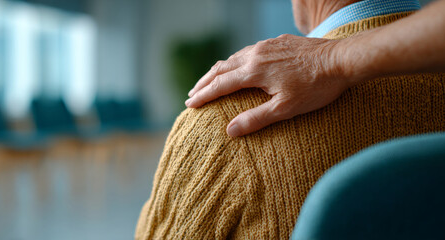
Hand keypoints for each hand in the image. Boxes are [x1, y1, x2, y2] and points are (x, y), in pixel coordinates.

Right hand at [185, 34, 351, 136]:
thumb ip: (255, 119)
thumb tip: (229, 130)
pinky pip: (248, 51)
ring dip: (218, 70)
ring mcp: (266, 46)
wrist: (341, 60)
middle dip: (204, 81)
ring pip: (234, 57)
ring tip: (210, 80)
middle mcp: (255, 55)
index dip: (203, 95)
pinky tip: (239, 66)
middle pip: (221, 68)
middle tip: (192, 93)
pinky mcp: (277, 42)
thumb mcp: (285, 109)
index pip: (219, 85)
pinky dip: (235, 61)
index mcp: (254, 72)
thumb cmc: (316, 87)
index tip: (190, 104)